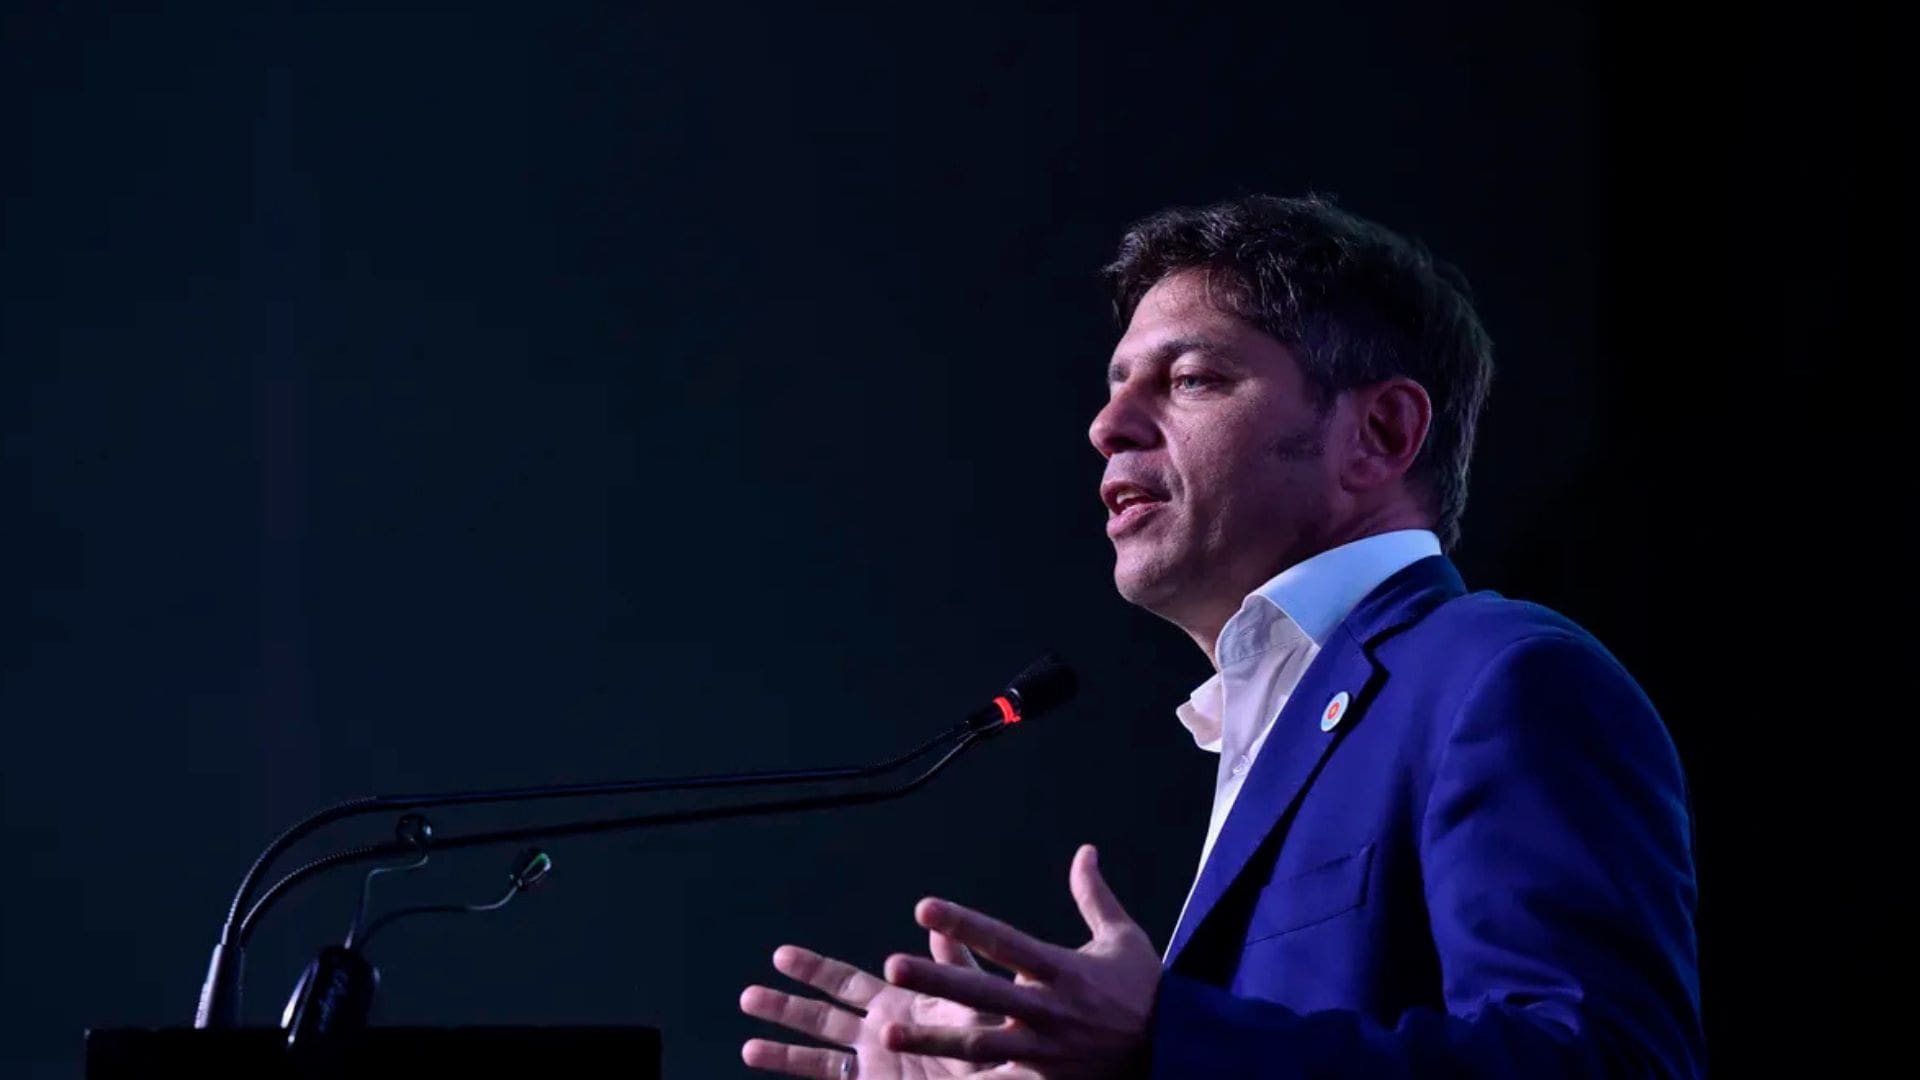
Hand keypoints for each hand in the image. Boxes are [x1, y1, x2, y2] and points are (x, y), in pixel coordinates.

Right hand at [740, 932, 1002, 1078]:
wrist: (994, 1077)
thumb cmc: (994, 1045)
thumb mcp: (973, 1003)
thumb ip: (954, 968)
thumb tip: (939, 926)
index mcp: (896, 1004)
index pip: (844, 982)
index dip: (811, 970)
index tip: (779, 955)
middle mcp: (877, 1033)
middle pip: (820, 1016)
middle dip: (784, 1006)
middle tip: (747, 996)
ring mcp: (874, 1065)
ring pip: (818, 1054)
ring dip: (783, 1050)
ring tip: (748, 1044)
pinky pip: (831, 1078)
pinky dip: (798, 1070)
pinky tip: (771, 1064)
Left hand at [879, 844, 1160, 1078]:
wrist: (1176, 1051)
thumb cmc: (1146, 990)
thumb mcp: (1124, 938)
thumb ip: (1094, 896)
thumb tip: (1085, 849)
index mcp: (1063, 969)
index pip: (1004, 941)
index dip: (964, 923)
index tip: (924, 908)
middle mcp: (1048, 1009)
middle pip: (983, 992)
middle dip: (936, 980)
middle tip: (890, 967)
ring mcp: (1044, 1049)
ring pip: (978, 1045)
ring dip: (932, 1037)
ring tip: (888, 1030)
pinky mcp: (1045, 1079)